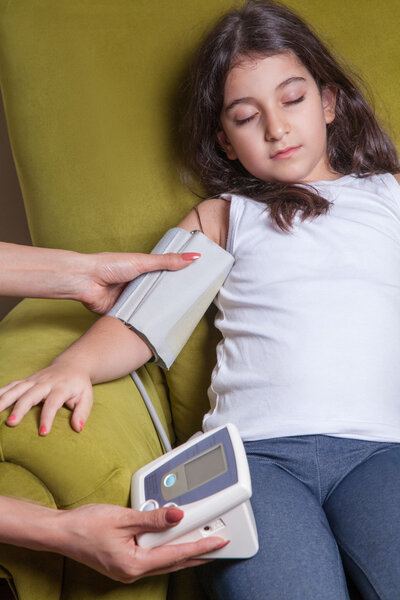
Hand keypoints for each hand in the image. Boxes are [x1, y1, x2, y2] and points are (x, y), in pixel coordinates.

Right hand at [0, 363, 91, 434]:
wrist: (72, 365)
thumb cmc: (79, 385)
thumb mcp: (86, 397)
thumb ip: (82, 412)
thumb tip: (78, 428)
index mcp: (62, 387)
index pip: (53, 403)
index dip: (48, 417)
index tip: (43, 433)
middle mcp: (46, 382)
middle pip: (31, 394)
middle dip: (20, 408)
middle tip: (11, 423)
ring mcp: (34, 380)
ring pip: (17, 388)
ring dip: (4, 399)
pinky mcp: (26, 380)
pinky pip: (11, 385)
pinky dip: (0, 392)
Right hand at [59, 503, 226, 581]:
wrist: (61, 532)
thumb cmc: (85, 525)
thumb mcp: (122, 518)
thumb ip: (152, 518)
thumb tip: (177, 515)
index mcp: (134, 564)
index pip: (175, 555)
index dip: (200, 547)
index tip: (218, 542)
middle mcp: (133, 571)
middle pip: (173, 561)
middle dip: (197, 553)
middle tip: (217, 544)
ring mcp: (128, 569)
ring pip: (163, 560)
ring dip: (182, 551)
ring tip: (201, 540)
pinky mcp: (124, 562)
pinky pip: (152, 557)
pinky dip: (166, 549)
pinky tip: (171, 539)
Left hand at [79, 252, 199, 313]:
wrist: (85, 281)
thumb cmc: (109, 265)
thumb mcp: (142, 261)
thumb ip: (166, 261)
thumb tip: (193, 257)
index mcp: (143, 270)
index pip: (166, 275)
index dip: (180, 280)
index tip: (198, 284)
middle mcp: (138, 285)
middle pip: (159, 293)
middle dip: (171, 299)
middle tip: (193, 304)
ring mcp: (131, 300)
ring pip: (150, 307)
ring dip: (158, 311)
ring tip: (181, 317)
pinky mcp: (123, 313)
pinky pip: (138, 318)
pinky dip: (145, 321)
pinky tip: (159, 326)